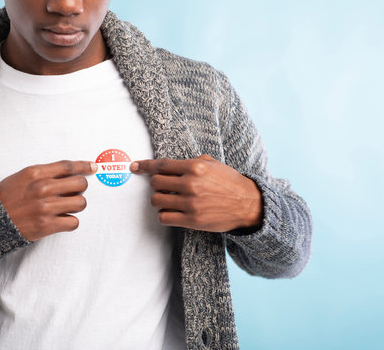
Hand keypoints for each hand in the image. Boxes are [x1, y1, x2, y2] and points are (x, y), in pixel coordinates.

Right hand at [0, 160, 96, 240]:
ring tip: (65, 207)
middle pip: (80, 184)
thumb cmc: (9, 196)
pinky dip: (70, 221)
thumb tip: (74, 170)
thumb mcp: (24, 176)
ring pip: (81, 203)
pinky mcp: (46, 225)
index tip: (93, 167)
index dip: (85, 166)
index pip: (68, 166)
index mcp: (36, 173)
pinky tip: (61, 220)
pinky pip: (74, 222)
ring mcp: (45, 208)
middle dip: (80, 188)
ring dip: (76, 205)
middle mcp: (42, 188)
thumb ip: (47, 172)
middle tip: (72, 192)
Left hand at [130, 155, 262, 232]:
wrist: (248, 204)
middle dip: (157, 184)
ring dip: (159, 200)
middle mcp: (191, 184)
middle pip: (156, 183)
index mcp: (195, 167)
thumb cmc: (229, 182)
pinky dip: (164, 214)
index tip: (134, 167)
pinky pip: (164, 217)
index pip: (162, 165)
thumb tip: (170, 165)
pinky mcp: (192, 220)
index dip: (145, 166)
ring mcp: (190, 203)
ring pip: (156, 201)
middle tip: (164, 187)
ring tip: (169, 200)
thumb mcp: (213, 164)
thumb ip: (191, 162)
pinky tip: (172, 211)